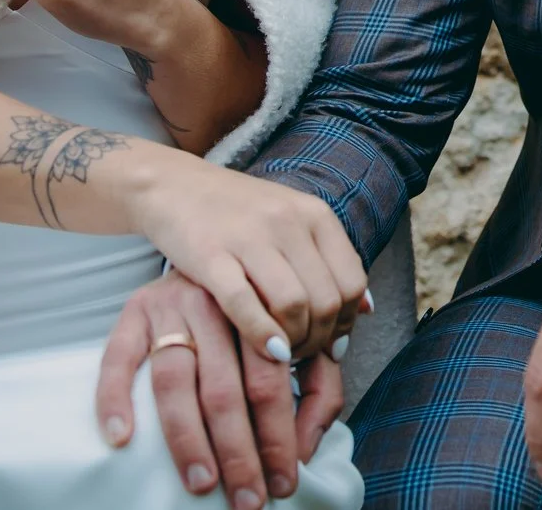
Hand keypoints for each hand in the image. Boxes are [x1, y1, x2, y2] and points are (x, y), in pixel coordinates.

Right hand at [98, 273, 348, 506]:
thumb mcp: (299, 339)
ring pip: (175, 380)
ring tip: (201, 483)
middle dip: (239, 451)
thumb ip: (319, 387)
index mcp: (263, 308)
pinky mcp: (132, 311)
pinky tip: (122, 438)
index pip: (271, 380)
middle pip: (225, 388)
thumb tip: (309, 448)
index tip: (284, 482)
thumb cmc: (260, 316)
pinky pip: (118, 357)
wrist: (210, 242)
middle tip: (247, 499)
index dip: (279, 436)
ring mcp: (170, 306)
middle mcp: (216, 304)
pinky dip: (116, 397)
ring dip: (188, 439)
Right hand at [123, 151, 368, 362]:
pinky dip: (261, 335)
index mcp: (315, 215)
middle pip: (326, 299)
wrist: (175, 187)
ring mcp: (250, 237)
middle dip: (320, 339)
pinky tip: (266, 351)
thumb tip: (366, 308)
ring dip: (294, 342)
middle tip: (304, 353)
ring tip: (284, 353)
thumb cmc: (239, 214)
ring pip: (293, 305)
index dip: (347, 321)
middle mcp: (289, 222)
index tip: (331, 341)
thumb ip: (329, 261)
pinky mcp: (210, 255)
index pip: (352, 281)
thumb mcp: (293, 224)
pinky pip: (245, 305)